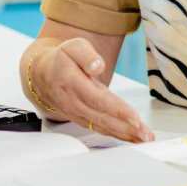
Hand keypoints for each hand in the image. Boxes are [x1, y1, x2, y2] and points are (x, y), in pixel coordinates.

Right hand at [29, 39, 152, 142]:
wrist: (41, 73)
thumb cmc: (61, 58)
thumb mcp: (73, 47)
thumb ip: (86, 55)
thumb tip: (97, 66)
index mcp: (71, 83)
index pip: (97, 100)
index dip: (117, 110)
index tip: (134, 118)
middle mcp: (73, 102)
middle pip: (102, 118)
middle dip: (125, 128)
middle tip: (145, 135)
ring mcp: (76, 113)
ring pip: (101, 126)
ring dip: (123, 134)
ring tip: (144, 138)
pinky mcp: (80, 118)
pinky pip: (99, 128)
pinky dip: (116, 134)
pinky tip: (131, 137)